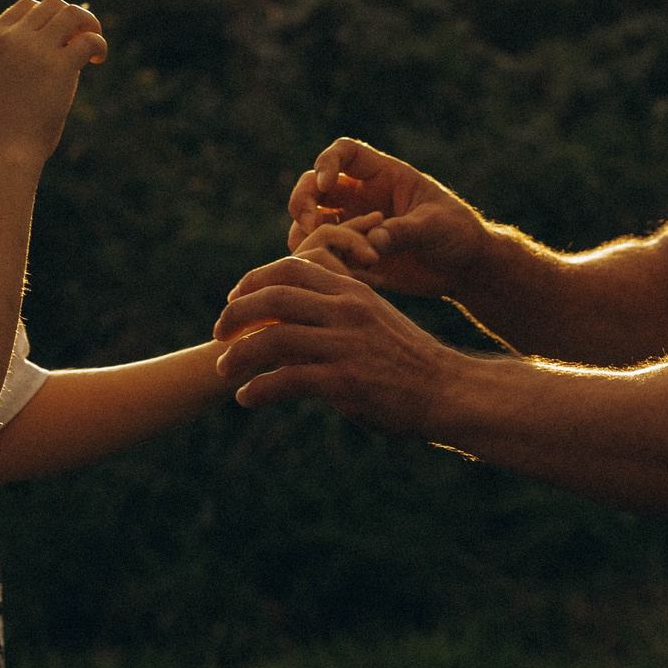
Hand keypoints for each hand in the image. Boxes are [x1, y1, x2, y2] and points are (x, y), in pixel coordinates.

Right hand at [0, 0, 105, 168]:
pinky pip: (90, 39)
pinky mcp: (60, 66)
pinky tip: (97, 61)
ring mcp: (35, 50)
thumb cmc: (2, 125)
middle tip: (78, 44)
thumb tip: (61, 40)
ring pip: (72, 13)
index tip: (58, 39)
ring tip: (92, 48)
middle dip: (70, 19)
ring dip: (88, 24)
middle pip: (52, 4)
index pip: (26, 6)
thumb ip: (16, 56)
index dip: (48, 18)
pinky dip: (100, 45)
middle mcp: (12, 37)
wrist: (3, 152)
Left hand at [213, 255, 464, 435]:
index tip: (234, 301)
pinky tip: (247, 399)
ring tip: (224, 370)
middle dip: (236, 315)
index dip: (253, 281)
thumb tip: (300, 318)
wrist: (449, 390)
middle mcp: (346, 310)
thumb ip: (340, 311)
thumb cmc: (410, 361)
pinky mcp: (344, 381)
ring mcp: (345, 345)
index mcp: (352, 291)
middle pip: (273, 297)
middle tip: (218, 335)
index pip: (290, 268)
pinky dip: (258, 390)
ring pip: (272, 339)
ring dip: (239, 355)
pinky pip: (286, 381)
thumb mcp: (376, 319)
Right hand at [284, 137, 486, 297]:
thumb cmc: (458, 234)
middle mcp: (362, 196)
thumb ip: (405, 230)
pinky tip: (339, 273)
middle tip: (309, 223)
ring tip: (321, 252)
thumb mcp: (436, 227)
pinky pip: (320, 251)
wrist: (462, 269)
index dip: (327, 162)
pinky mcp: (351, 253)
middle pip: (313, 184)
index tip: (324, 184)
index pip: (345, 153)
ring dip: (304, 232)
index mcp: (383, 176)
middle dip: (303, 199)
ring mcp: (353, 224)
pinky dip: (318, 259)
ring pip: (309, 220)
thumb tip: (372, 242)